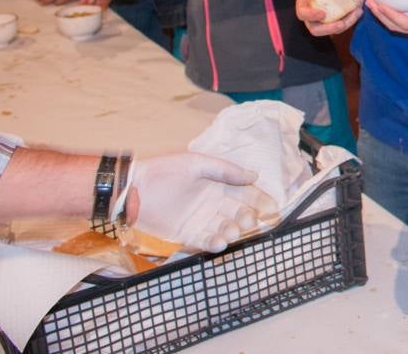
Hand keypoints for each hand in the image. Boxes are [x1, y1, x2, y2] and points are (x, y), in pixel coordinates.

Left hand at [127, 152, 276, 252]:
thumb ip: (226, 170)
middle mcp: (213, 204)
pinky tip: (221, 242)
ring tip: (233, 231)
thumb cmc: (165, 170)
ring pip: (225, 228)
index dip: (260, 201)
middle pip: (239, 213)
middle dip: (249, 218)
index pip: (246, 194)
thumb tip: (254, 175)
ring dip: (232, 231)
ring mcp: (201, 220)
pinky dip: (215, 243)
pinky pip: (206, 241)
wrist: (134, 188)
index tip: (273, 209)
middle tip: (250, 221)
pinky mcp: (187, 234)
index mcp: (218, 185)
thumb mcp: (198, 164)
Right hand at [296, 0, 363, 35]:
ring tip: (358, 11)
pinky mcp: (333, 23)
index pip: (303, 14)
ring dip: (347, 22)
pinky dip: (352, 18)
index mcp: (303, 6)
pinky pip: (342, 24)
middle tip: (342, 24)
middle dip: (331, 28)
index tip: (322, 13)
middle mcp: (310, 19)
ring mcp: (322, 23)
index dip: (311, 15)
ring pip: (333, 29)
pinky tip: (359, 8)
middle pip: (317, 30)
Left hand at [364, 0, 407, 45]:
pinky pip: (402, 25)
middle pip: (395, 27)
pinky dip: (392, 17)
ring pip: (397, 27)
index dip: (390, 14)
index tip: (379, 4)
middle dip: (381, 15)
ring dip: (384, 17)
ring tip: (373, 4)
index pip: (404, 23)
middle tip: (369, 2)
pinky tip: (388, 6)